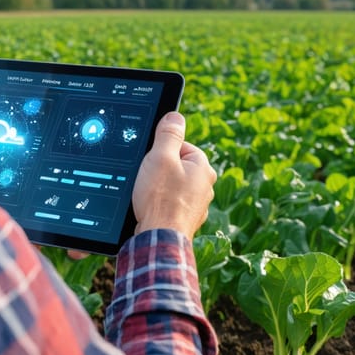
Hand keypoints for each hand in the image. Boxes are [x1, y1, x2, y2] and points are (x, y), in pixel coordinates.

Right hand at [132, 112, 216, 240]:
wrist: (160, 239)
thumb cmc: (162, 198)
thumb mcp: (161, 157)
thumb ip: (169, 134)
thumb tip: (175, 116)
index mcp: (203, 168)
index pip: (181, 147)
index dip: (162, 152)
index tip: (152, 162)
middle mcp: (205, 187)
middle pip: (177, 167)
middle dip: (161, 171)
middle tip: (148, 180)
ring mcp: (197, 205)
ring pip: (174, 187)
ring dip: (160, 189)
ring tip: (149, 197)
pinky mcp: (186, 220)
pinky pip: (171, 204)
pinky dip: (162, 205)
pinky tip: (152, 209)